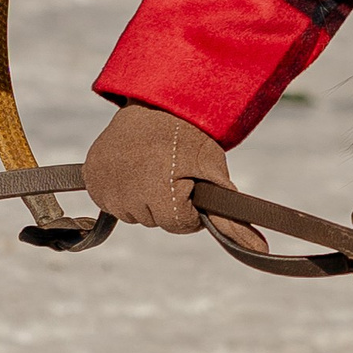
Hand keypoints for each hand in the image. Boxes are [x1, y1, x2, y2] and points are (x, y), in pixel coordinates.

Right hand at [83, 105, 263, 250]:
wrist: (157, 101)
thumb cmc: (190, 135)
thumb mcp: (213, 172)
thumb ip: (231, 218)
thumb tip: (262, 251)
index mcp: (156, 191)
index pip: (179, 224)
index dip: (191, 206)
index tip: (191, 181)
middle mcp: (124, 193)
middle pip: (156, 220)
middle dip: (168, 201)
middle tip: (171, 169)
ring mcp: (103, 185)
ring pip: (134, 213)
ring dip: (144, 197)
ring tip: (152, 165)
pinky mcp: (91, 177)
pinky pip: (111, 200)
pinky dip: (123, 190)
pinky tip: (134, 167)